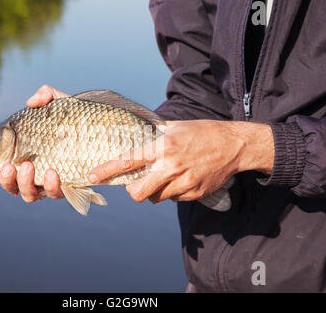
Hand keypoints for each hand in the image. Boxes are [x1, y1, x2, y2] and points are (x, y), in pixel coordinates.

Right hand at [0, 85, 68, 202]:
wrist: (107, 132)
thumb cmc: (78, 119)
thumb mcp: (61, 103)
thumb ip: (46, 96)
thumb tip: (31, 102)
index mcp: (27, 156)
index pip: (5, 167)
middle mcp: (36, 173)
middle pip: (13, 186)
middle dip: (6, 180)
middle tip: (8, 166)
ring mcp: (52, 183)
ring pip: (30, 195)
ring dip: (25, 183)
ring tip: (29, 165)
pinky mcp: (69, 188)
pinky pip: (57, 194)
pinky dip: (52, 186)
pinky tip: (53, 172)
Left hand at [88, 120, 273, 203]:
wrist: (234, 145)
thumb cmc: (202, 132)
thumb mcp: (175, 126)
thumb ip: (153, 133)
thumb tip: (134, 133)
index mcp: (163, 147)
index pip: (128, 161)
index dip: (107, 170)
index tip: (92, 176)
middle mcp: (171, 167)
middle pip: (139, 193)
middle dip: (133, 191)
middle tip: (136, 183)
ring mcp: (184, 183)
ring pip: (156, 198)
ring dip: (154, 191)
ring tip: (165, 176)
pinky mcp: (194, 193)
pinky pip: (173, 199)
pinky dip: (171, 192)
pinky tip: (181, 179)